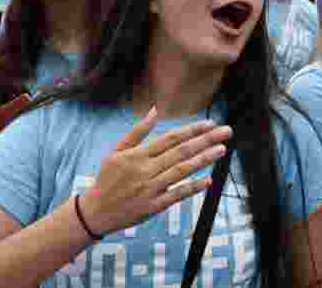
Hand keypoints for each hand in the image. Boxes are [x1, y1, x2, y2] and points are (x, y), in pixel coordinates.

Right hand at [78, 107, 231, 236]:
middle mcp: (145, 170)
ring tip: (221, 150)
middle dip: (205, 140)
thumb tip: (154, 110)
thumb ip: (137, 132)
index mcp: (137, 155)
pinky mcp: (153, 206)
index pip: (170, 138)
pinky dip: (193, 187)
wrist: (95, 212)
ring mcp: (150, 189)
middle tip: (226, 132)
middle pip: (180, 152)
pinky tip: (208, 180)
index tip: (210, 124)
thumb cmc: (108, 179)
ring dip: (204, 160)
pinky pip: (176, 195)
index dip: (192, 130)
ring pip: (181, 171)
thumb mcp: (117, 152)